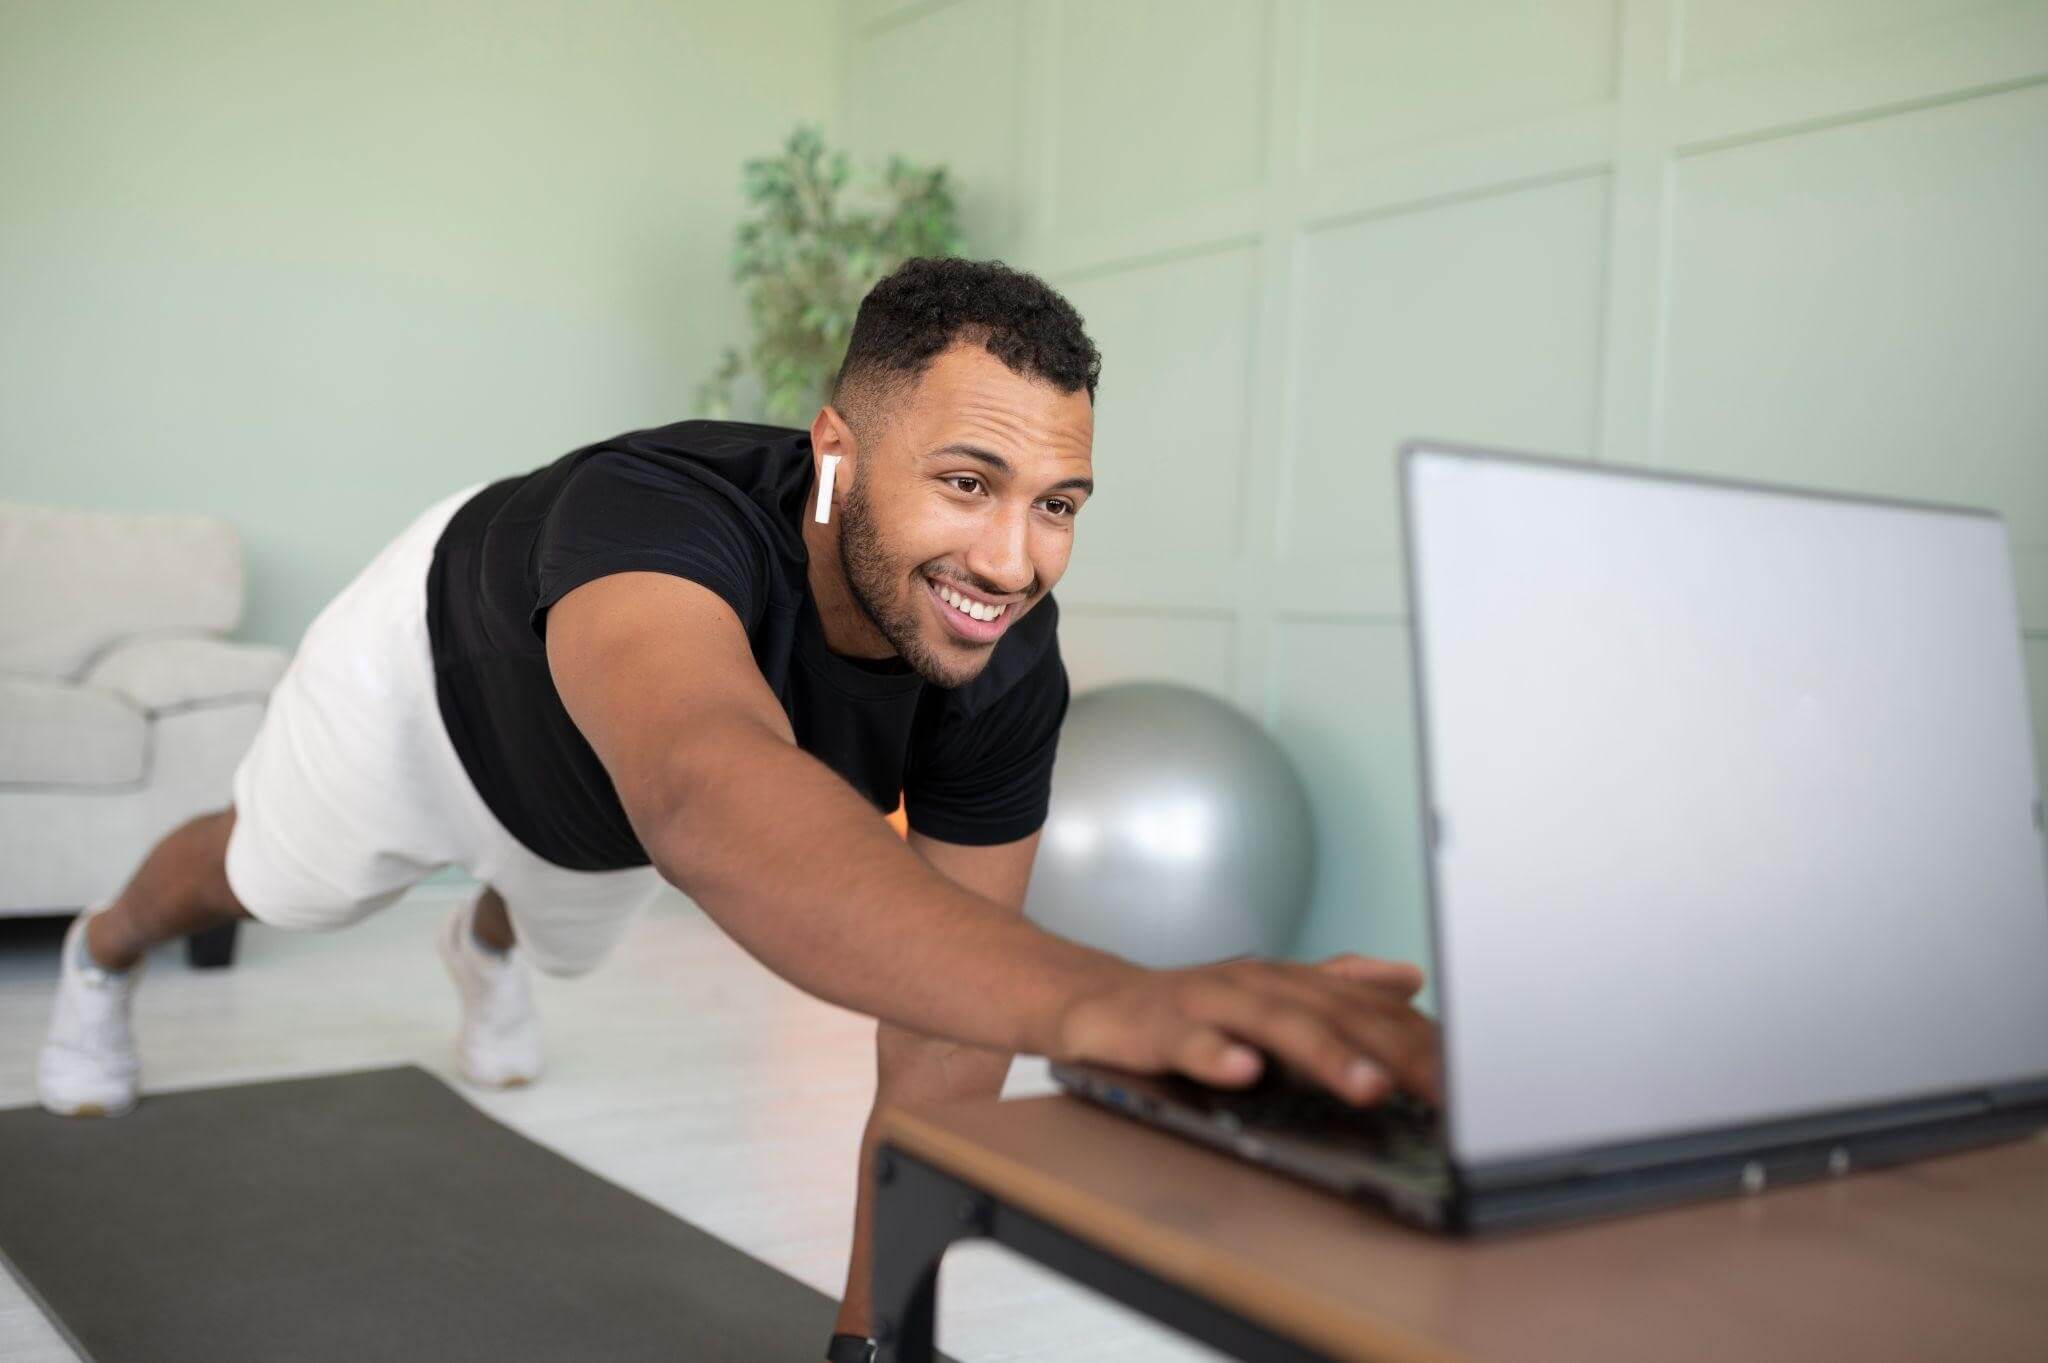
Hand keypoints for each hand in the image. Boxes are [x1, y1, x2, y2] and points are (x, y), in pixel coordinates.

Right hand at [1049, 953, 1440, 1104]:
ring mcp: (1210, 1004)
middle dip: (1395, 1054)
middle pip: (1338, 1016)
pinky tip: (1243, 1073)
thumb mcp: (1274, 997)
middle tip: (1447, 1092)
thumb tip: (1409, 976)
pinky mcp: (1160, 1028)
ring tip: (1369, 1085)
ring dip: (1324, 1054)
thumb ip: (1340, 987)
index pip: (1372, 1012)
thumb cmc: (1194, 1008)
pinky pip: (1190, 1045)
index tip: (1476, 1081)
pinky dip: (1217, 1057)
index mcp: (1293, 984)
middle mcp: (1260, 985)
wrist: (1097, 1002)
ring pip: (1275, 1026)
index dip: (1425, 1045)